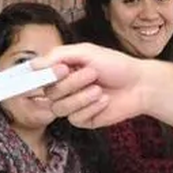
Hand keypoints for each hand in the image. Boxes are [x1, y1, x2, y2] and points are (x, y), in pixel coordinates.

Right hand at [36, 43, 150, 126]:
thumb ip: (58, 56)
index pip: (41, 77)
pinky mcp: (84, 120)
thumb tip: (33, 64)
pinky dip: (91, 108)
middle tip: (92, 73)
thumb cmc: (116, 65)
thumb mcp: (86, 52)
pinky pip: (76, 119)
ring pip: (60, 108)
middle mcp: (65, 89)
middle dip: (72, 83)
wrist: (140, 84)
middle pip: (50, 93)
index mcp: (63, 71)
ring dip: (81, 97)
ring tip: (99, 89)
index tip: (61, 70)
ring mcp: (74, 105)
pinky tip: (104, 100)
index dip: (46, 76)